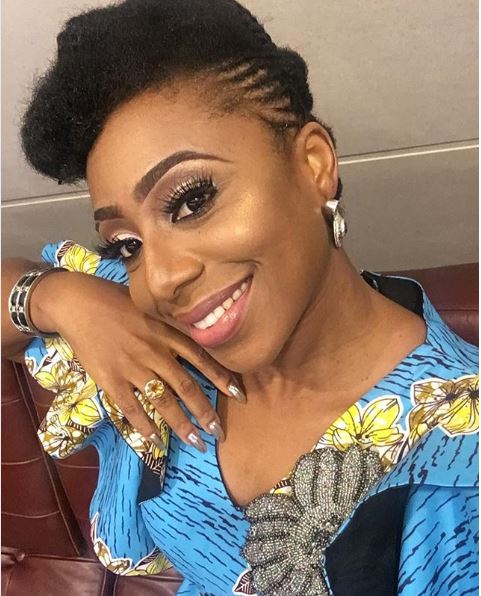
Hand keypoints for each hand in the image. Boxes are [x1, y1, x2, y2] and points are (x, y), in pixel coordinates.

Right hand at [30, 271, 244, 450]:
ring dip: (182, 424)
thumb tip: (194, 339)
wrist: (79, 303)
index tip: (239, 395)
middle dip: (205, 412)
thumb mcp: (151, 308)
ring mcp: (133, 367)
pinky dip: (145, 426)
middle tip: (219, 432)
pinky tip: (156, 440)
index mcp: (167, 333)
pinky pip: (132, 408)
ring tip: (196, 442)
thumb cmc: (116, 302)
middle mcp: (155, 352)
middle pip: (186, 387)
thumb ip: (171, 325)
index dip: (222, 377)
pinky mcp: (111, 379)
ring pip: (163, 402)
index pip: (202, 358)